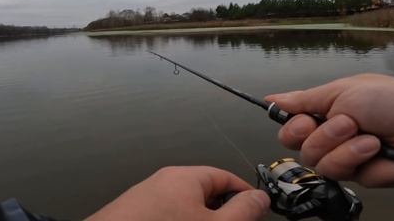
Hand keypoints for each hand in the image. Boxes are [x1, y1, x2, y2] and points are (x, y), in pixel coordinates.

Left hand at [85, 166, 269, 220]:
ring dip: (199, 219)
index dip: (245, 195)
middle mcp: (163, 181)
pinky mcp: (133, 214)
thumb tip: (260, 198)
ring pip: (183, 207)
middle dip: (221, 212)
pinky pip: (165, 215)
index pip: (226, 177)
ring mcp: (145, 198)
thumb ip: (242, 212)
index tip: (257, 210)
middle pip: (205, 192)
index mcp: (185, 176)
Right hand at [265, 73, 393, 187]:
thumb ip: (303, 100)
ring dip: (342, 146)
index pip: (289, 128)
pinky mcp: (358, 175)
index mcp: (321, 112)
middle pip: (298, 147)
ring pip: (318, 162)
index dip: (293, 126)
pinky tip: (374, 147)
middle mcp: (327, 136)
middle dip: (320, 135)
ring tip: (366, 136)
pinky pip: (341, 173)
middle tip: (345, 123)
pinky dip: (357, 157)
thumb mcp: (341, 91)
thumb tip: (270, 99)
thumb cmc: (384, 99)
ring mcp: (342, 157)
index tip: (307, 119)